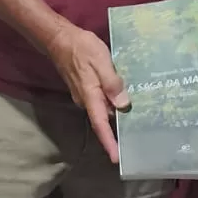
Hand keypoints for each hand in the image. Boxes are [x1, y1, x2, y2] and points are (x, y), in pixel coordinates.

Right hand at [48, 22, 128, 162]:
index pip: (101, 125)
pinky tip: (124, 98)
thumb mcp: (102, 62)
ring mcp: (84, 95)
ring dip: (116, 115)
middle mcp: (86, 100)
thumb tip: (123, 105)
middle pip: (103, 120)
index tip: (116, 158)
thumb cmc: (81, 49)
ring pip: (103, 109)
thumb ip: (113, 83)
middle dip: (117, 131)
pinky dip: (112, 102)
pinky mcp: (85, 88)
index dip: (109, 142)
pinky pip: (101, 100)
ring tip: (137, 119)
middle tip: (137, 139)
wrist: (60, 39)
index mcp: (91, 97)